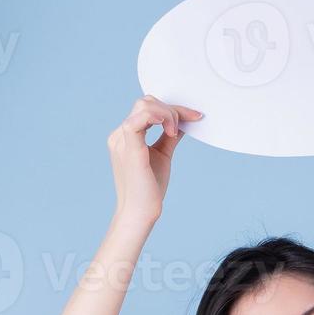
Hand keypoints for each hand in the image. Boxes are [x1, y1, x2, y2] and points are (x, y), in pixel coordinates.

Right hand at [108, 96, 201, 223]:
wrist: (141, 212)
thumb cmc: (149, 188)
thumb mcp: (162, 153)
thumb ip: (169, 136)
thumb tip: (183, 121)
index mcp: (125, 136)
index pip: (147, 108)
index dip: (172, 108)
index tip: (194, 117)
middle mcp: (119, 135)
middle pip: (145, 102)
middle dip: (171, 110)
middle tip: (183, 128)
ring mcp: (121, 140)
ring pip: (144, 106)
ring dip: (167, 114)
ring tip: (175, 133)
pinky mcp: (128, 148)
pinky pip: (139, 120)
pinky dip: (158, 118)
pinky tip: (170, 131)